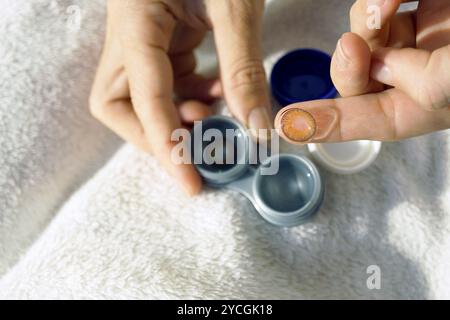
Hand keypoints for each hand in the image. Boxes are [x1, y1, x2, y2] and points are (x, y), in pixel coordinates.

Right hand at [90, 0, 271, 194]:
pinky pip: (165, 81)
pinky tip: (219, 92)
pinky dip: (190, 97)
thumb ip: (244, 69)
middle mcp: (128, 33)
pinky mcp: (161, 37)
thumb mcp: (236, 6)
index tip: (190, 183)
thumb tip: (257, 130)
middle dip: (152, 133)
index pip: (144, 100)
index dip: (167, 147)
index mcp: (135, 20)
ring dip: (175, 116)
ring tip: (215, 112)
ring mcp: (142, 36)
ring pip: (139, 97)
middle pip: (117, 104)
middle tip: (194, 142)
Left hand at [275, 0, 449, 144]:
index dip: (328, 125)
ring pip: (367, 40)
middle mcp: (423, 73)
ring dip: (365, 23)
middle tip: (351, 46)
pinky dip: (380, 0)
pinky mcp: (423, 7)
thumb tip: (382, 68)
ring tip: (385, 3)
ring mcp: (421, 38)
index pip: (373, 121)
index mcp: (433, 103)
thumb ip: (429, 83)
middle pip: (362, 79)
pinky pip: (385, 6)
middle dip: (348, 66)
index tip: (288, 125)